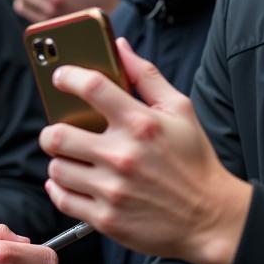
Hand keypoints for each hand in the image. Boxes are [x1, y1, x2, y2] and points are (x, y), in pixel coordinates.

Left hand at [39, 39, 251, 263]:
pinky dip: (58, 188)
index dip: (67, 77)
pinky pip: (62, 199)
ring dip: (58, 161)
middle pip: (57, 134)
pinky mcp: (107, 219)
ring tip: (70, 158)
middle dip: (51, 131)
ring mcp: (113, 189)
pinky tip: (69, 181)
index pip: (91, 87)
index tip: (60, 78)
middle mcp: (123, 155)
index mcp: (141, 123)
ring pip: (56, 167)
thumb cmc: (194, 159)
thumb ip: (146, 74)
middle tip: (58, 131)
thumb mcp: (179, 110)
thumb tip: (119, 45)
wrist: (211, 217)